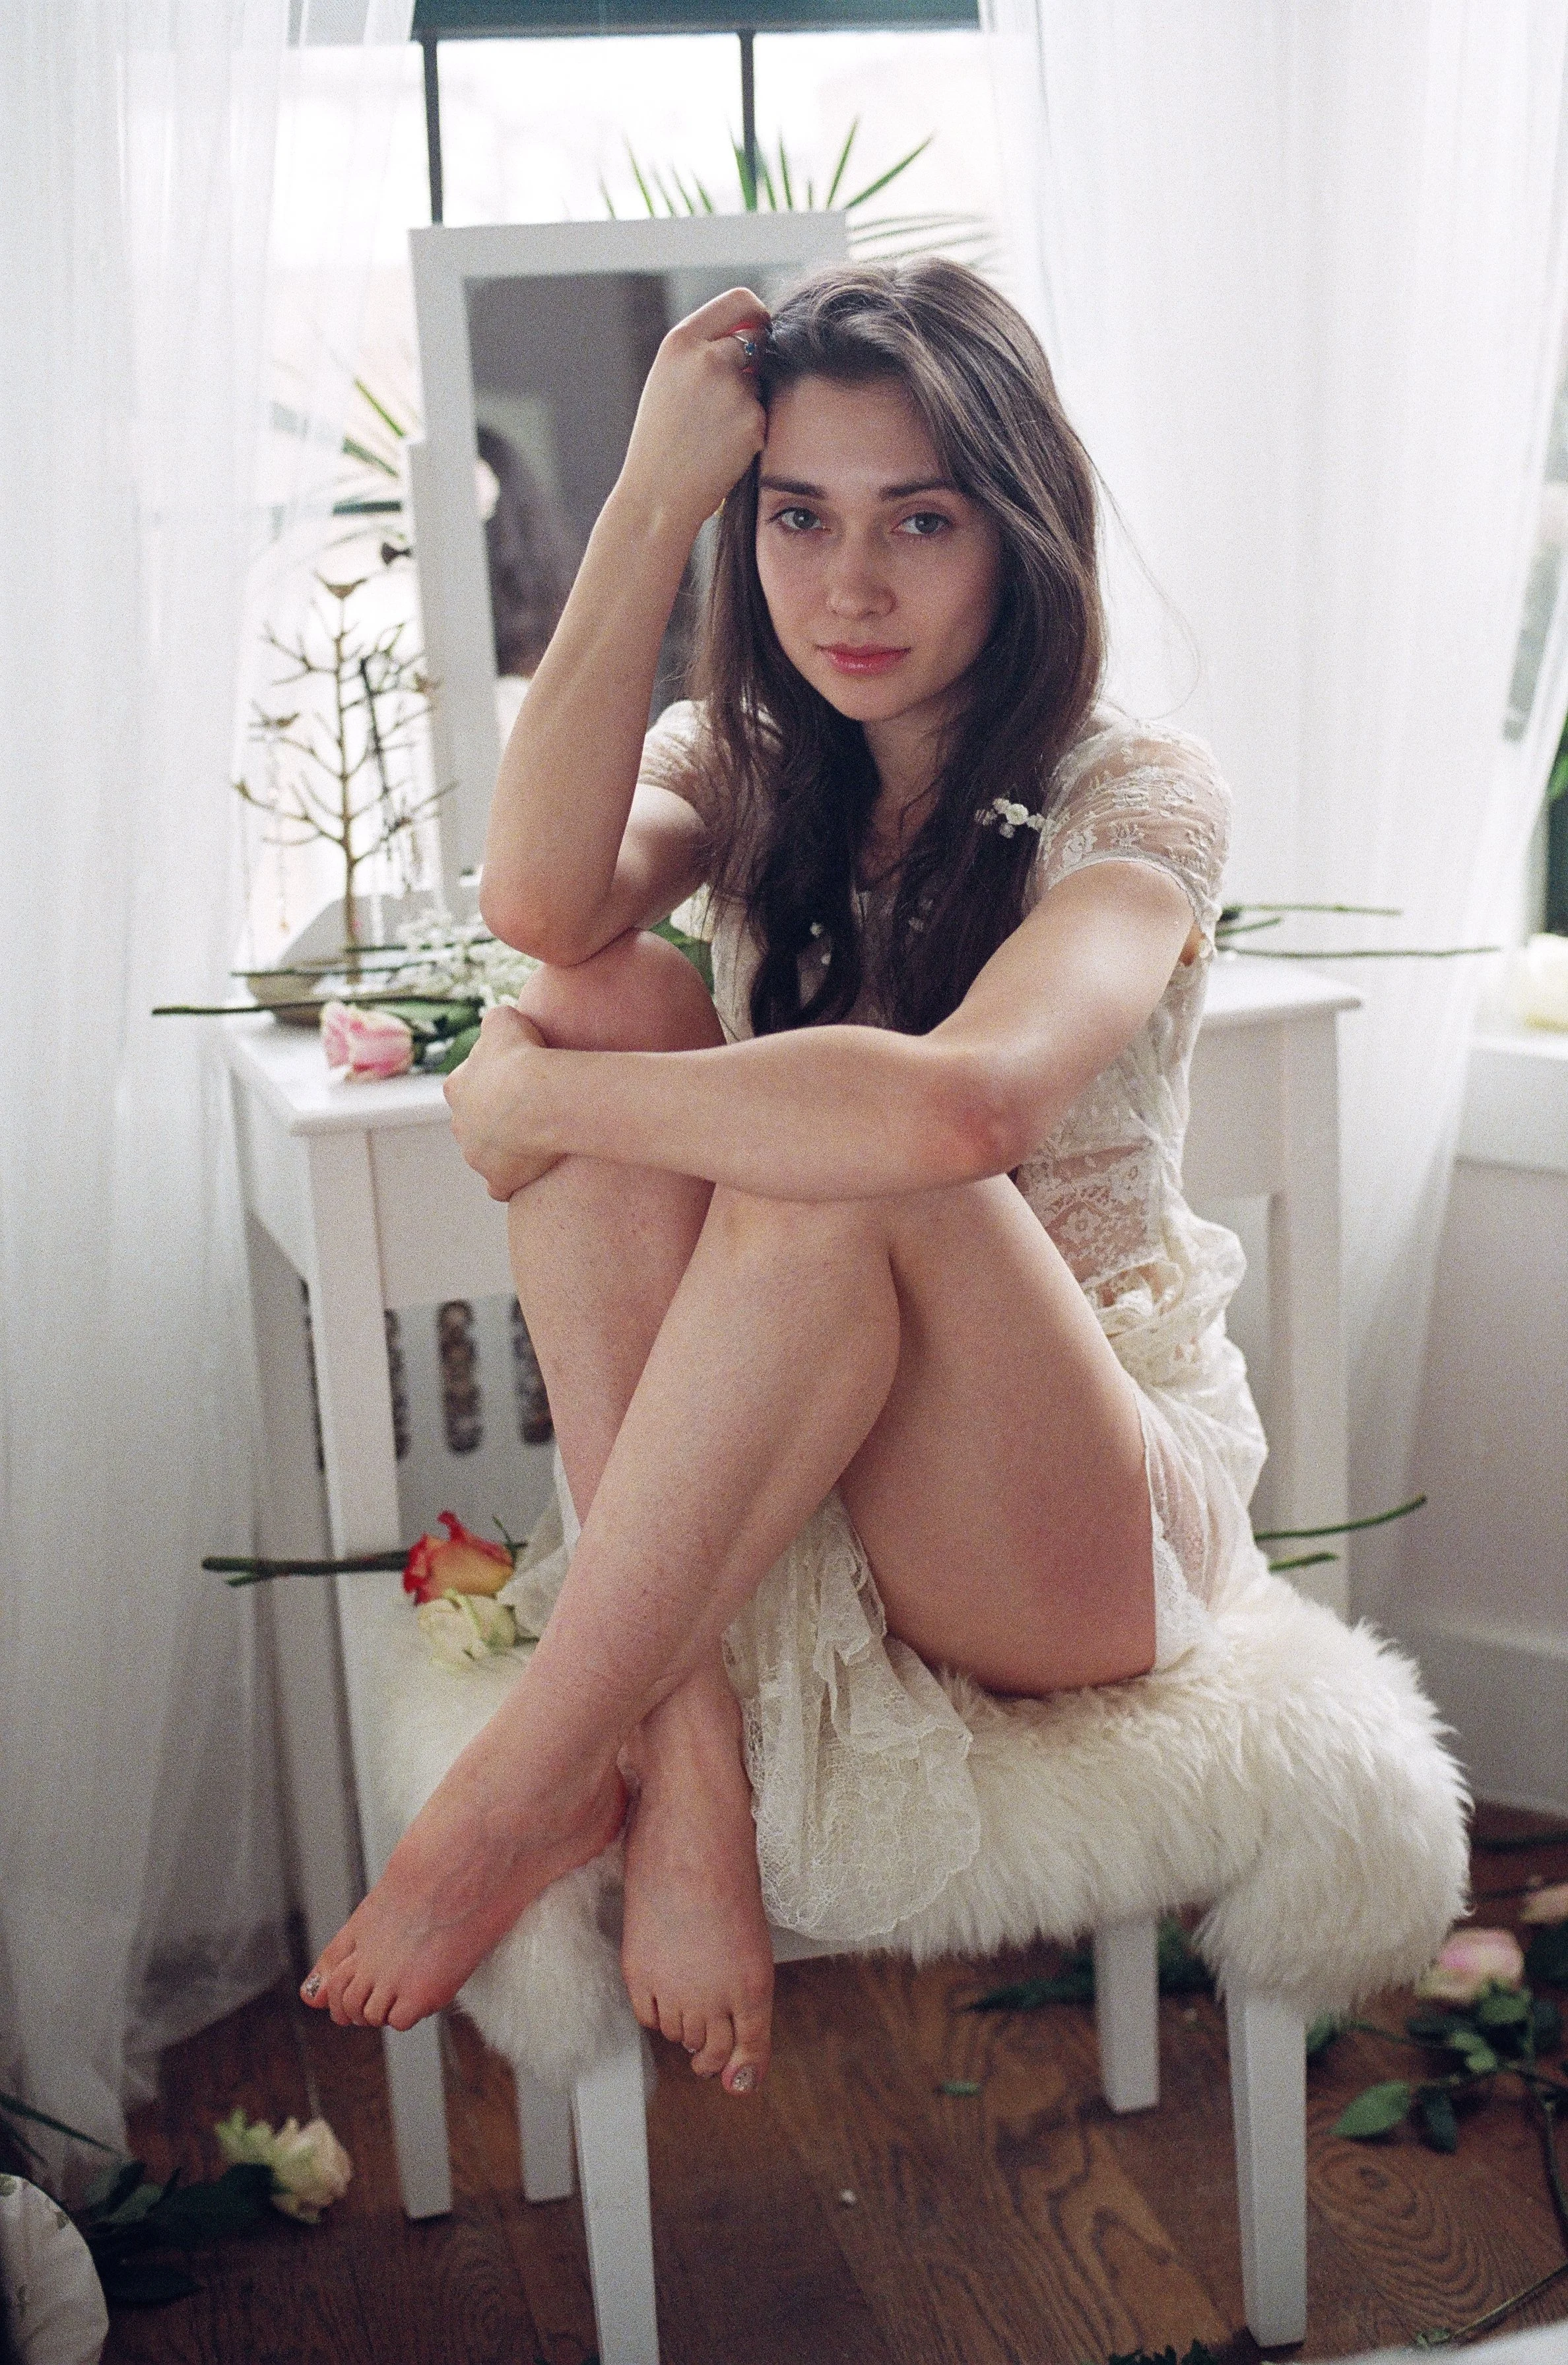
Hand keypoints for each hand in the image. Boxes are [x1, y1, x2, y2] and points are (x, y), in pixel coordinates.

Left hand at [443, 1004, 561, 1200]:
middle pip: (476, 1124)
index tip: (520, 1081)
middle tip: (531, 1111)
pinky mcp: (497, 1181)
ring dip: (507, 1149)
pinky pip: (502, 1185)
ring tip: (540, 1139)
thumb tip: (499, 1022)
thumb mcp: (504, 1019)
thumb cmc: (522, 1055)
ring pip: (487, 1155)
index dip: (495, 1084)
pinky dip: (513, 1180)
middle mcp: (459, 1125)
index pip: (469, 1087)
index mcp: (456, 1087)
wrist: (538, 1098)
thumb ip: (496, 1022)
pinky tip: (533, 1172)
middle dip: (497, 1120)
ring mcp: (475, 1157)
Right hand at [616, 286, 770, 541]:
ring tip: (712, 431)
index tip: (757, 331)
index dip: (756, 315)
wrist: (656, 495)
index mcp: (681, 341)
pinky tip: (722, 450)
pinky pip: (763, 416)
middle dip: (751, 363)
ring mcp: (732, 390)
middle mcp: (708, 358)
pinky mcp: (751, 422)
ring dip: (747, 401)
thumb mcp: (669, 378)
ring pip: (760, 382)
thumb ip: (704, 349)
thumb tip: (755, 332)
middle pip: (757, 339)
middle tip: (725, 398)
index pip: (740, 300)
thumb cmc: (661, 438)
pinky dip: (749, 432)